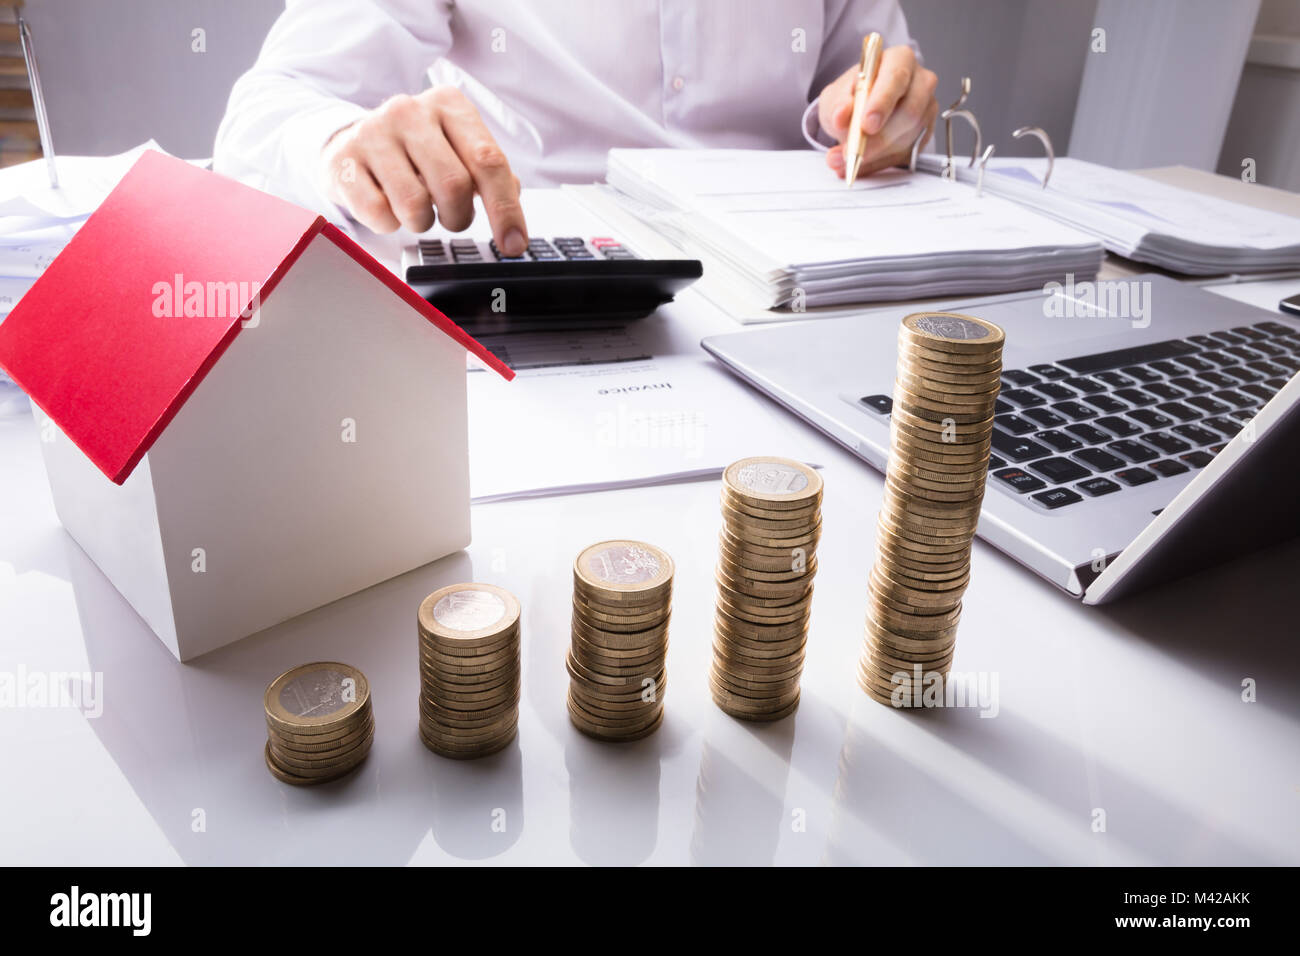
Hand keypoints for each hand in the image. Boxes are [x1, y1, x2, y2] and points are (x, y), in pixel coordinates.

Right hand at [319, 86, 527, 254]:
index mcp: (448, 105)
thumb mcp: (457, 149)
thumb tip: (514, 205)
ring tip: (417, 207)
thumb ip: (490, 173)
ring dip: (423, 222)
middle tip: (452, 217)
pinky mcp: (342, 160)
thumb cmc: (415, 151)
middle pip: (454, 186)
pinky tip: (387, 204)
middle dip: (459, 217)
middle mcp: (409, 111)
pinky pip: (379, 213)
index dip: (505, 209)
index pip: (488, 161)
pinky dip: (390, 223)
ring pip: (415, 205)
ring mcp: (372, 133)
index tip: (514, 244)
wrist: (351, 139)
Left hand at [817, 45, 937, 179]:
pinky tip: (862, 164)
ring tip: (848, 161)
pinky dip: (881, 163)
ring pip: (909, 137)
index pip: (896, 77)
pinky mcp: (925, 134)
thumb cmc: (851, 97)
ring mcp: (927, 108)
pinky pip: (907, 154)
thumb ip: (837, 105)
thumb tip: (841, 115)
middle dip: (880, 137)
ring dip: (877, 155)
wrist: (858, 113)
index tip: (866, 125)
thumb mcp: (835, 97)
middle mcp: (920, 81)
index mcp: (899, 60)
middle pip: (909, 111)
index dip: (882, 102)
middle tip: (854, 152)